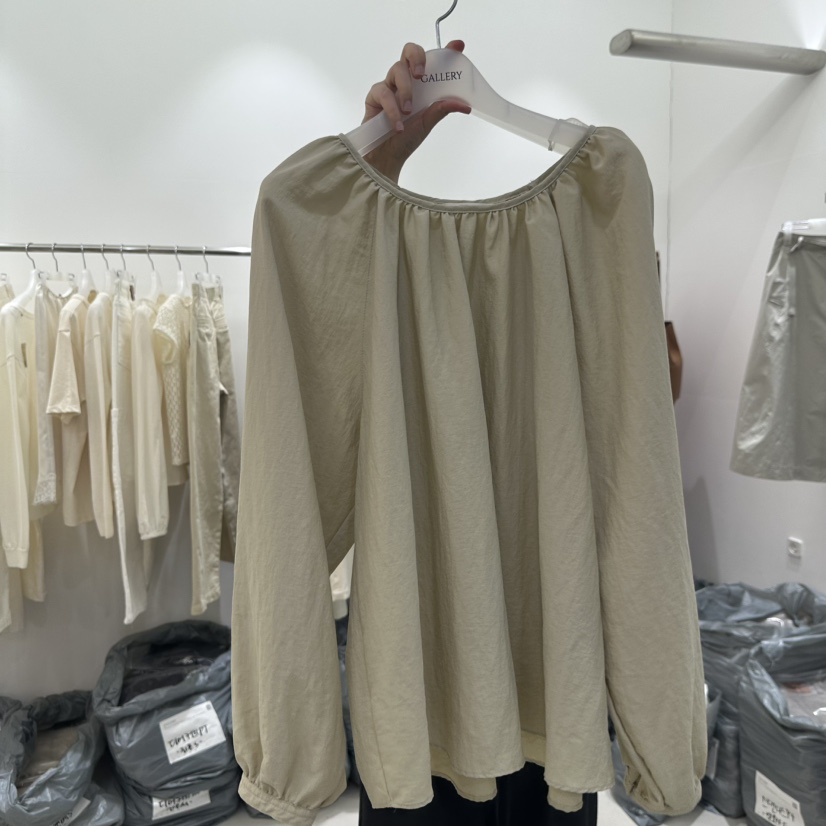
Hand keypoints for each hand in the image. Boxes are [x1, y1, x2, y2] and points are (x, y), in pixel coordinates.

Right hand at [362, 41, 471, 182]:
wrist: (388, 156)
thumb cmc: (407, 138)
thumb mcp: (428, 122)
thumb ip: (442, 109)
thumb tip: (464, 105)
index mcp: (421, 83)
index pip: (432, 60)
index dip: (445, 50)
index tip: (458, 46)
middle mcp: (405, 80)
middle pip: (409, 51)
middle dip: (417, 57)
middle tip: (421, 75)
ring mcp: (389, 85)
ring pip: (397, 70)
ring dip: (405, 90)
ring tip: (408, 112)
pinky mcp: (375, 96)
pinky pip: (383, 92)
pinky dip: (392, 109)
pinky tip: (398, 125)